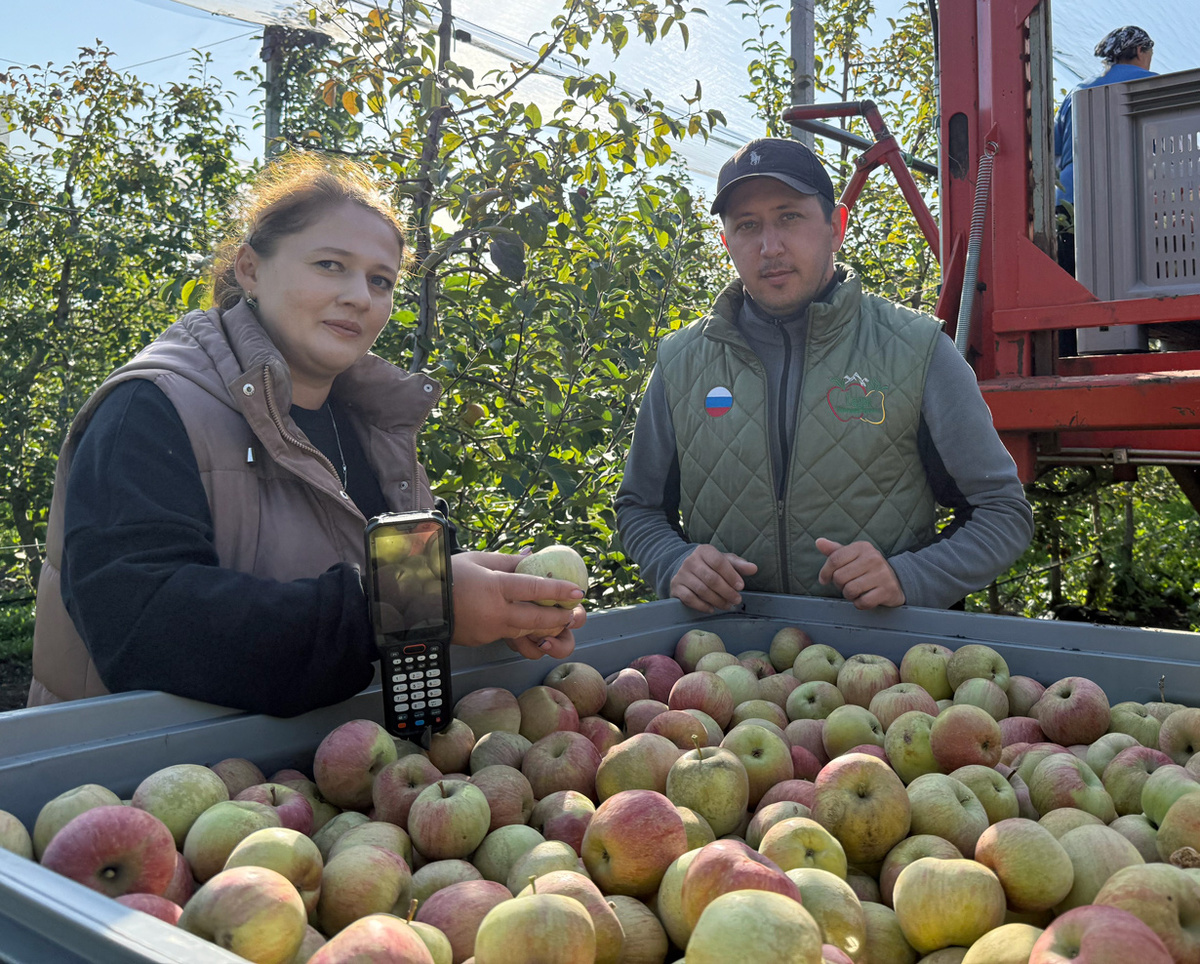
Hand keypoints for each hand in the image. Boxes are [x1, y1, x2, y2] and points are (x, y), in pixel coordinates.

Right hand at [449, 552, 585, 659]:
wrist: (418, 603)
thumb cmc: (448, 575)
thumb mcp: (478, 560)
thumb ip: (508, 561)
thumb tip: (532, 556)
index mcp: (495, 587)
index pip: (535, 589)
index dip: (559, 591)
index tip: (578, 591)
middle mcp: (495, 612)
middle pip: (537, 619)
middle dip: (560, 617)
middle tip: (574, 612)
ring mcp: (489, 630)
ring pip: (527, 632)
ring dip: (545, 628)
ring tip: (557, 619)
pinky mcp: (483, 640)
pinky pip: (509, 637)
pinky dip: (523, 632)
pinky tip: (530, 625)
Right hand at [669, 544, 757, 613]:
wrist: (683, 568)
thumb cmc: (709, 565)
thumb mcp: (724, 561)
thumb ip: (739, 565)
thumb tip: (754, 569)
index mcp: (704, 551)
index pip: (719, 562)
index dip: (731, 576)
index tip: (741, 587)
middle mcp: (690, 561)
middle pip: (711, 578)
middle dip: (727, 591)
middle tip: (737, 600)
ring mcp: (681, 574)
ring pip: (702, 590)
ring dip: (717, 600)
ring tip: (727, 605)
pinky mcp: (676, 587)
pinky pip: (690, 599)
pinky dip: (702, 606)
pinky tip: (712, 609)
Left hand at [815, 538, 905, 608]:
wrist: (897, 580)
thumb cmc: (868, 568)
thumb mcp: (853, 556)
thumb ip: (835, 551)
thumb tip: (818, 542)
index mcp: (862, 547)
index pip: (834, 560)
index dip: (825, 572)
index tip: (824, 580)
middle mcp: (873, 558)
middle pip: (840, 577)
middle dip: (839, 585)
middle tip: (847, 585)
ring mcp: (882, 574)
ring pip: (850, 590)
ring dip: (849, 595)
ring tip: (855, 591)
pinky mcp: (888, 590)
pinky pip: (863, 602)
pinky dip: (859, 604)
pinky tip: (864, 598)